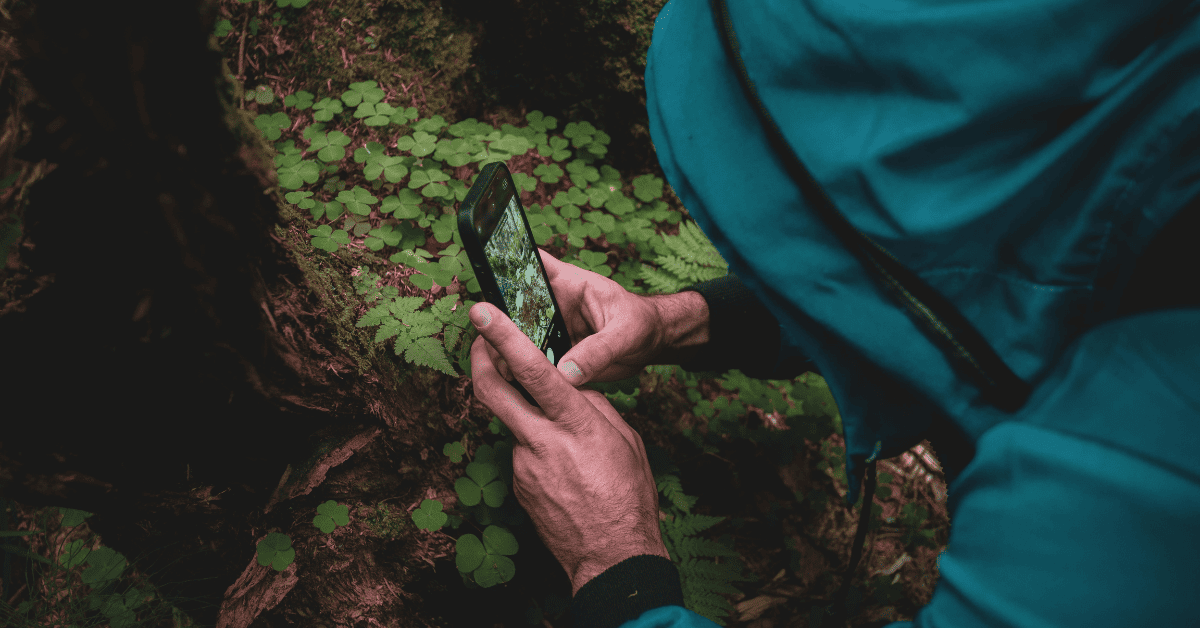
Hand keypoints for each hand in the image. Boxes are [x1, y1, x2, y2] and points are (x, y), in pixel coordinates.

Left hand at [469, 301, 669, 595]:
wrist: (611, 556)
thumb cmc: (628, 495)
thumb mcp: (622, 438)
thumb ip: (592, 407)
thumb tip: (570, 386)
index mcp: (575, 423)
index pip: (533, 370)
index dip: (503, 336)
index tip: (482, 311)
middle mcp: (541, 440)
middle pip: (490, 389)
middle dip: (479, 357)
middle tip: (479, 338)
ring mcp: (522, 465)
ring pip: (511, 421)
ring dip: (523, 412)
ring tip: (560, 434)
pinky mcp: (517, 485)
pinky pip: (521, 452)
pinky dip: (535, 446)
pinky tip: (561, 467)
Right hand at [485, 248, 667, 386]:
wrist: (651, 345)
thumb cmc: (641, 324)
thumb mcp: (625, 333)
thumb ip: (598, 350)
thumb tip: (567, 373)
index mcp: (570, 283)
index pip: (533, 262)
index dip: (506, 260)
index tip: (485, 272)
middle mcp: (555, 304)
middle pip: (514, 303)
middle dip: (498, 318)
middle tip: (487, 337)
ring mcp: (552, 329)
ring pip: (518, 335)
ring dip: (506, 349)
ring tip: (497, 366)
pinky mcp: (555, 354)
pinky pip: (531, 360)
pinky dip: (521, 371)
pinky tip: (513, 384)